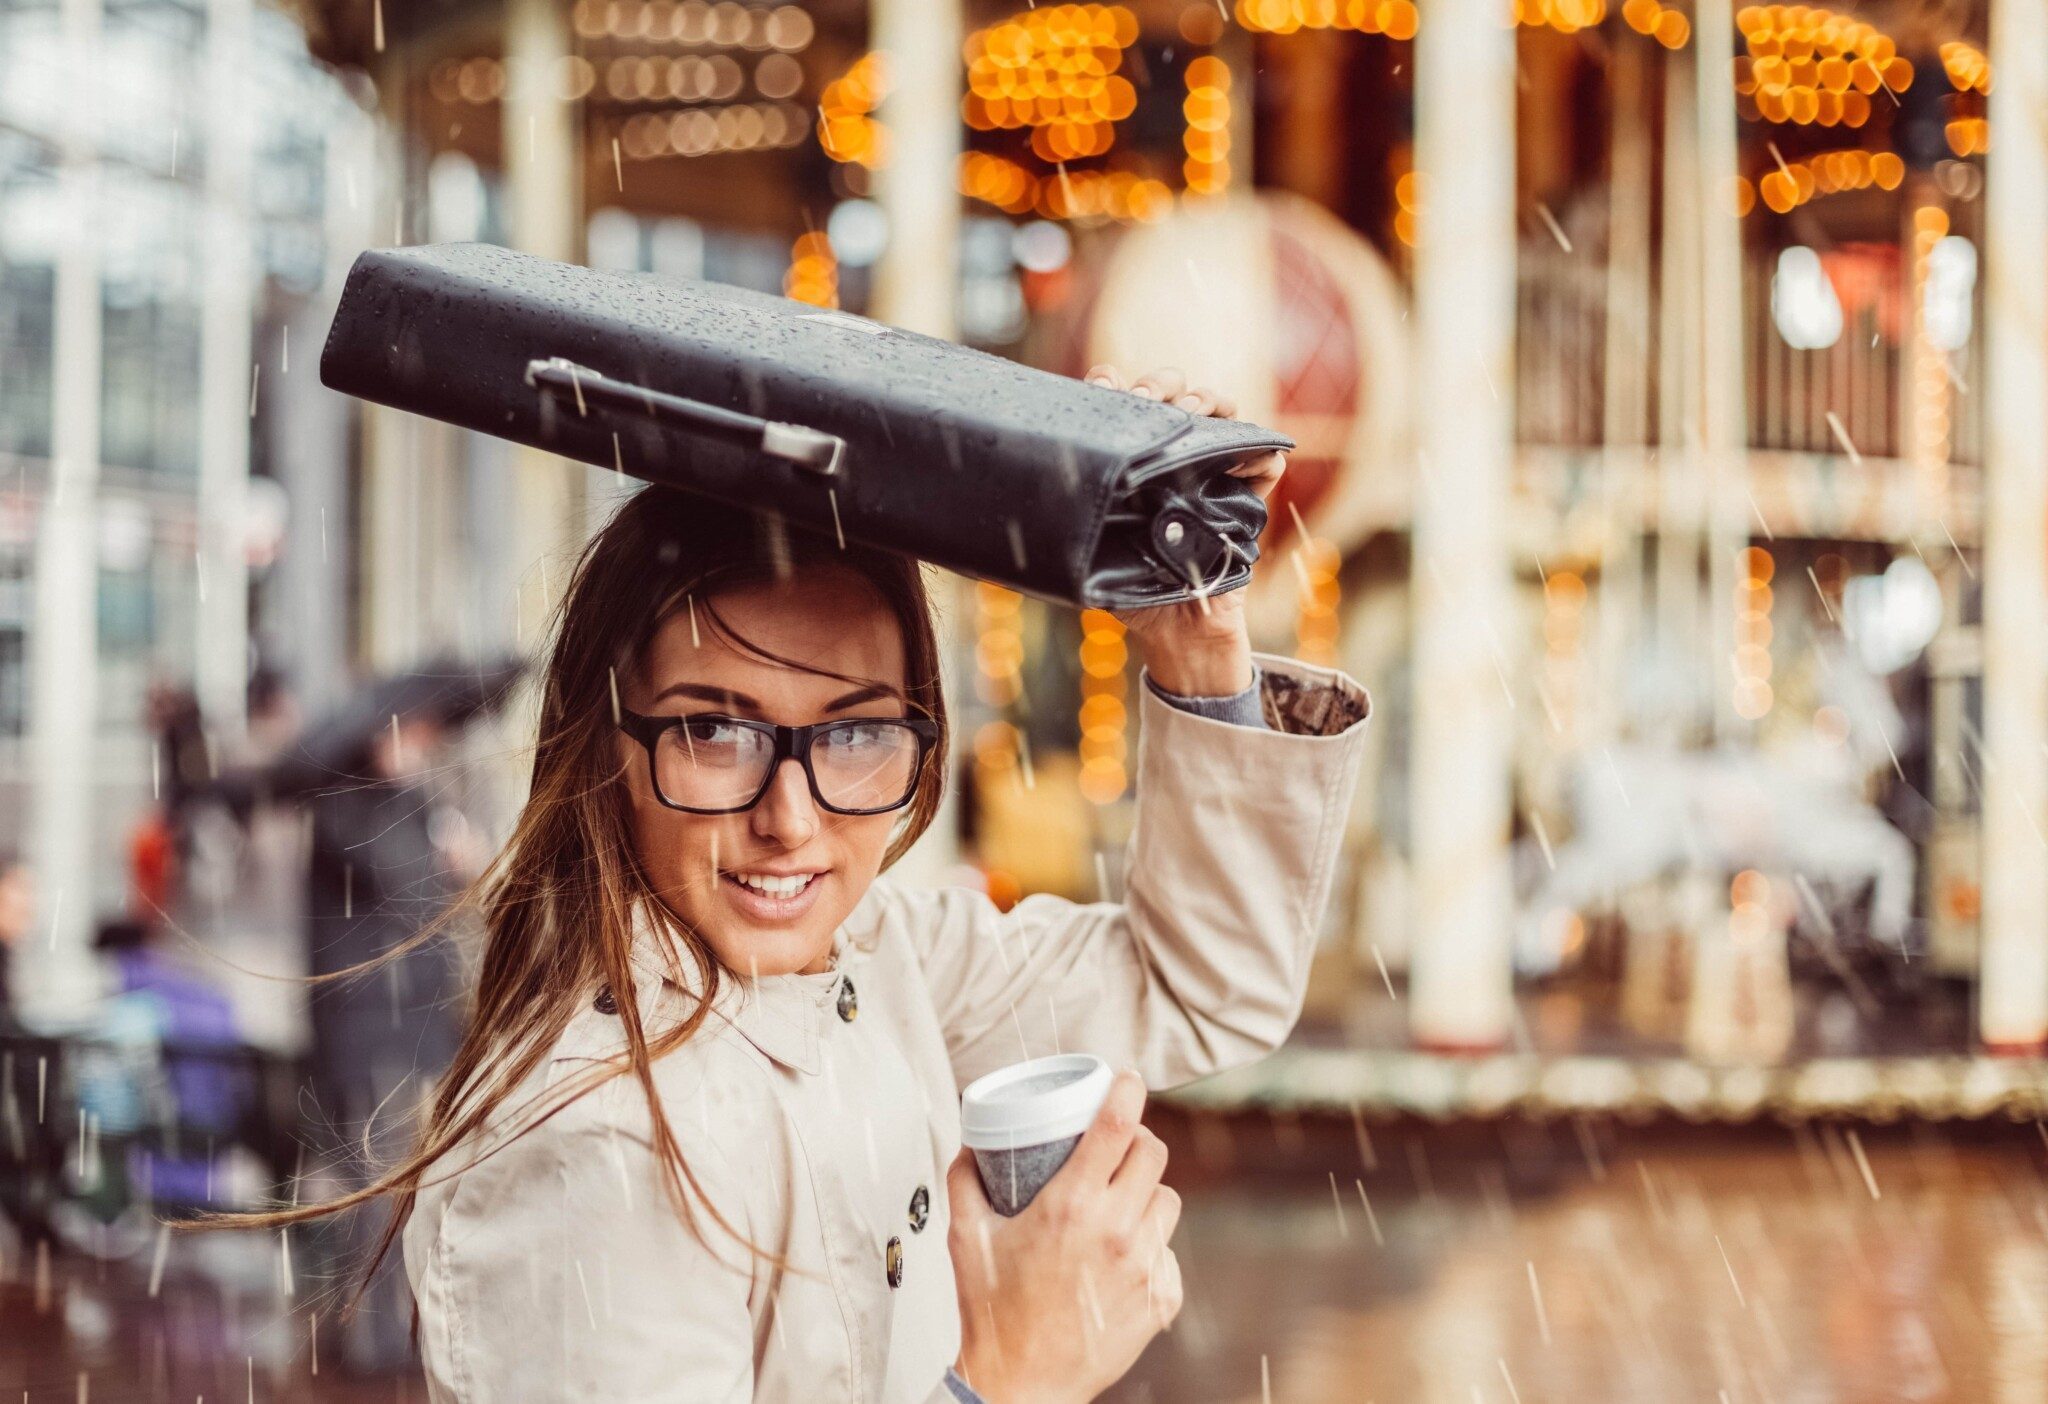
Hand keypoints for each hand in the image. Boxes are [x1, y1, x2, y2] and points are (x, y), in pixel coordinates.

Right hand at [948, 1070, 1184, 1403]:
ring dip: (1147, 1193)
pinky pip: (1168, 1252)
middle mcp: (1116, 1230)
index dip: (1127, 1091)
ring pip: (1167, 1201)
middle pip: (1153, 1154)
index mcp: (1071, 1206)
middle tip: (1118, 1146)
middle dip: (1137, 1141)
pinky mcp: (1160, 1299)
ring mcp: (1143, 1266)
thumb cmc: (992, 1313)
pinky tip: (1122, 1257)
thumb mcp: (966, 1238)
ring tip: (1121, 1204)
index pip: (1116, 1126)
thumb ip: (965, 1181)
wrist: (1020, 1384)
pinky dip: (1150, 1247)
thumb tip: (971, 1144)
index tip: (1128, 1079)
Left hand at [1084, 365, 1284, 698]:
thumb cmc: (1130, 588)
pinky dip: (1259, 450)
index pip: (1120, 403)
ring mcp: (1211, 472)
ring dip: (1206, 400)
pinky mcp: (1247, 497)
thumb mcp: (1093, 547)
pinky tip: (1244, 448)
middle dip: (1161, 384)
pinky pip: (1263, 461)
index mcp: (1129, 460)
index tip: (1105, 387)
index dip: (1112, 386)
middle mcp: (1170, 457)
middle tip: (1150, 400)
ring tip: (1193, 410)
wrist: (1177, 631)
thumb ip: (1078, 516)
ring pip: (1218, 412)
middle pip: (1170, 393)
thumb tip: (1039, 487)